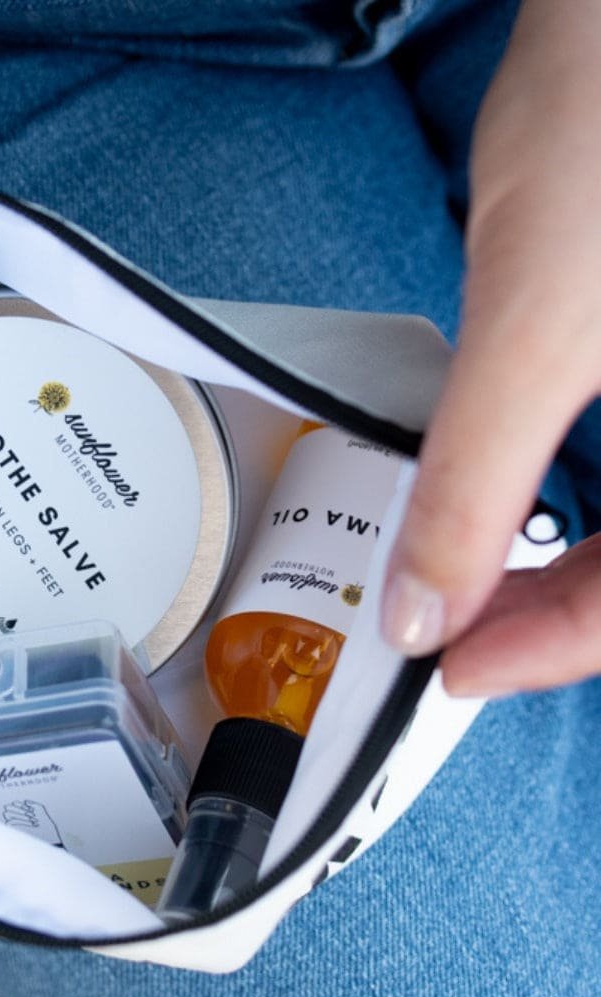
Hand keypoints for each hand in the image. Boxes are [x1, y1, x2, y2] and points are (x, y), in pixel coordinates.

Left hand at [381, 0, 600, 696]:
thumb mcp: (537, 316)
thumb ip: (477, 480)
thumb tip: (424, 608)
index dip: (554, 651)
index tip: (455, 668)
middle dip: (560, 614)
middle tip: (455, 630)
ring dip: (576, 569)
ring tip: (482, 585)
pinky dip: (590, 505)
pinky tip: (536, 512)